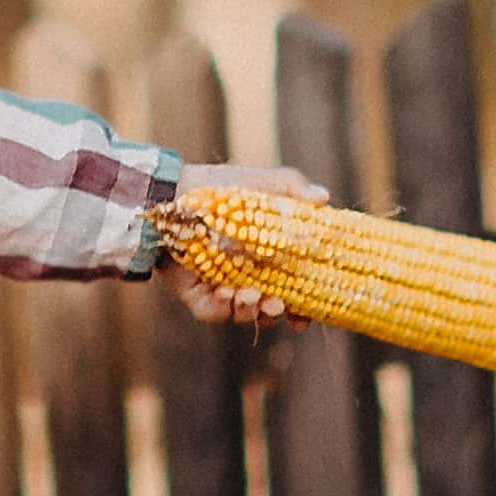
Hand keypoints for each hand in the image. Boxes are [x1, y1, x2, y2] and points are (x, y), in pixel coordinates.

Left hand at [165, 158, 323, 326]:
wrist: (170, 195)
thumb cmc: (217, 188)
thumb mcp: (259, 182)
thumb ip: (292, 187)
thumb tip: (324, 197)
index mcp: (271, 257)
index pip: (297, 287)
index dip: (307, 303)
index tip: (311, 312)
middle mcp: (251, 277)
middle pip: (274, 307)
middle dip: (280, 312)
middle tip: (279, 305)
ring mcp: (225, 289)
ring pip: (248, 314)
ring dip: (255, 312)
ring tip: (252, 296)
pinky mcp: (199, 296)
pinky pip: (217, 313)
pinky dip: (225, 308)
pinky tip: (226, 293)